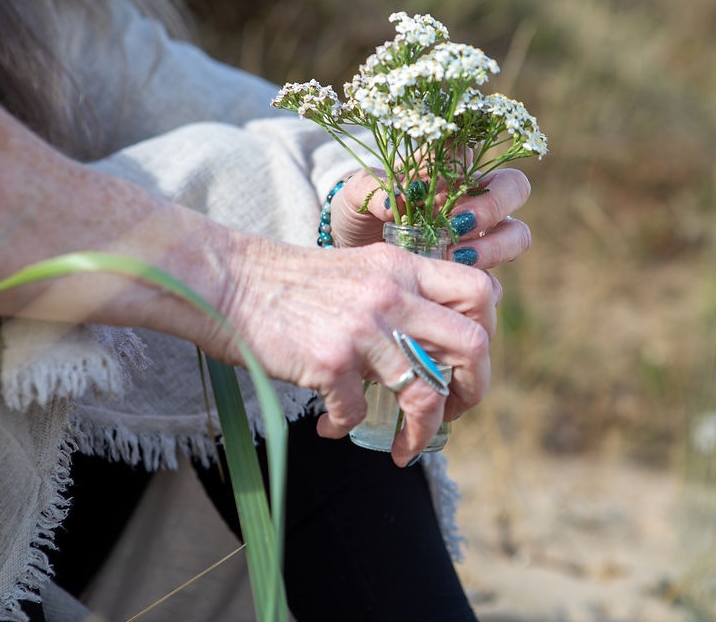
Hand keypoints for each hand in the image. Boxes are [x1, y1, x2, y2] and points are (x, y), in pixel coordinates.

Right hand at [214, 234, 500, 466]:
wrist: (228, 280)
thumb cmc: (290, 282)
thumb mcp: (359, 270)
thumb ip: (401, 292)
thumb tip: (438, 334)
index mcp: (404, 266)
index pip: (481, 291)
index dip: (487, 334)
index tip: (464, 364)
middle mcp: (392, 293)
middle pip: (473, 344)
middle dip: (474, 391)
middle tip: (454, 412)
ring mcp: (363, 328)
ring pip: (426, 392)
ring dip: (422, 433)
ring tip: (405, 448)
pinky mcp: (329, 360)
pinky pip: (357, 412)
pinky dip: (345, 428)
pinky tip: (329, 427)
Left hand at [330, 167, 531, 268]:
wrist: (353, 259)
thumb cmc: (358, 216)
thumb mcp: (353, 198)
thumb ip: (369, 189)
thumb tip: (394, 200)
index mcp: (448, 170)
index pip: (472, 151)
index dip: (461, 161)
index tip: (432, 182)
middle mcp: (472, 200)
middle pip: (514, 187)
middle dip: (493, 204)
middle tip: (458, 224)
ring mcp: (480, 238)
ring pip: (517, 233)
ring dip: (495, 245)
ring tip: (458, 257)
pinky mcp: (475, 275)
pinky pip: (497, 280)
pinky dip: (481, 282)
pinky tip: (451, 284)